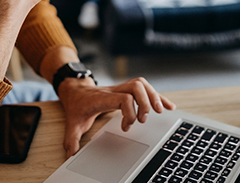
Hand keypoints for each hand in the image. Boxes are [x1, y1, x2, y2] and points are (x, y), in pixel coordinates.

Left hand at [57, 77, 175, 156]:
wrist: (75, 90)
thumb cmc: (77, 106)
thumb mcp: (72, 123)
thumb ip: (71, 140)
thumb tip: (71, 156)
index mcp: (103, 97)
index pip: (123, 97)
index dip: (130, 112)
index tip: (126, 127)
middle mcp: (114, 90)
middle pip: (136, 86)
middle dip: (145, 103)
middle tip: (142, 120)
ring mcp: (121, 88)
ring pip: (142, 84)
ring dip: (153, 96)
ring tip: (159, 112)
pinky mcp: (126, 91)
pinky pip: (145, 89)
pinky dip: (158, 96)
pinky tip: (168, 106)